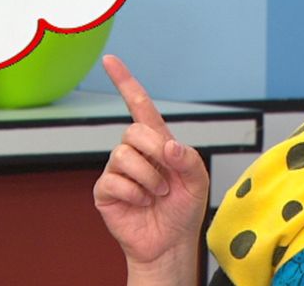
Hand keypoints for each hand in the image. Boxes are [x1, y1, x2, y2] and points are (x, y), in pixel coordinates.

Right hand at [93, 55, 209, 280]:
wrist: (170, 243)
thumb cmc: (184, 209)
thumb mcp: (198, 180)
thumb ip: (188, 158)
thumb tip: (167, 145)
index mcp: (157, 142)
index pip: (138, 105)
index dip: (125, 82)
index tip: (110, 60)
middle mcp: (134, 151)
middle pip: (133, 130)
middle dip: (154, 151)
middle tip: (167, 177)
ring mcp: (117, 170)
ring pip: (123, 154)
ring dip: (148, 178)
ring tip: (157, 195)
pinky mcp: (105, 190)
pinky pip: (114, 180)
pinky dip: (135, 194)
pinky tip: (141, 203)